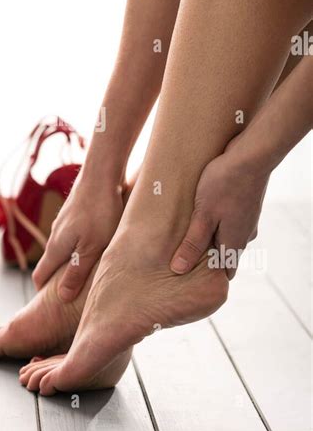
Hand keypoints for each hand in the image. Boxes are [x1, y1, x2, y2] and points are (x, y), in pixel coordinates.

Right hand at [33, 173, 125, 300]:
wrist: (101, 173)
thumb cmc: (100, 211)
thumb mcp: (92, 248)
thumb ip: (77, 273)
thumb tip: (61, 296)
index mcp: (56, 248)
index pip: (40, 277)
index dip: (43, 294)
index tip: (51, 309)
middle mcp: (56, 236)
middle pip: (50, 264)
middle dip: (56, 281)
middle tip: (71, 296)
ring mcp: (65, 223)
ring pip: (63, 249)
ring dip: (70, 263)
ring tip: (87, 275)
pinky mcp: (76, 213)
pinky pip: (73, 237)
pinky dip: (80, 247)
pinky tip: (97, 247)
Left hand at [170, 140, 269, 279]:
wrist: (251, 155)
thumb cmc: (224, 184)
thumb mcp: (203, 215)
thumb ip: (192, 243)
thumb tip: (179, 269)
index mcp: (235, 242)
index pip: (225, 271)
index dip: (208, 275)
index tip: (188, 272)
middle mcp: (245, 233)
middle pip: (225, 252)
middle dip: (206, 254)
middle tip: (182, 250)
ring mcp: (248, 218)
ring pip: (227, 234)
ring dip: (211, 233)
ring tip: (188, 227)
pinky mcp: (246, 203)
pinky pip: (230, 219)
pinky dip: (217, 219)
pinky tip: (202, 209)